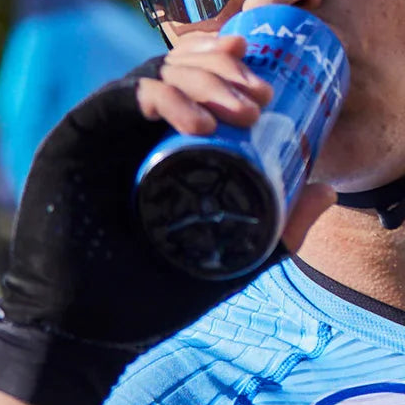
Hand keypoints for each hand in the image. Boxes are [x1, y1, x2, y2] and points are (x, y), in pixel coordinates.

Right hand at [0, 43, 333, 404]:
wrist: (87, 337)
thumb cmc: (153, 297)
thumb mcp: (233, 257)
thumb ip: (280, 230)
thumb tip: (329, 190)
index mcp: (160, 143)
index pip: (194, 83)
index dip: (229, 69)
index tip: (269, 89)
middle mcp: (129, 130)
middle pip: (178, 68)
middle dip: (224, 70)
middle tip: (261, 96)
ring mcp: (101, 132)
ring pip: (154, 73)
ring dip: (205, 80)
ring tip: (242, 110)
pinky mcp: (74, 139)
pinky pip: (118, 99)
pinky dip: (165, 99)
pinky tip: (200, 124)